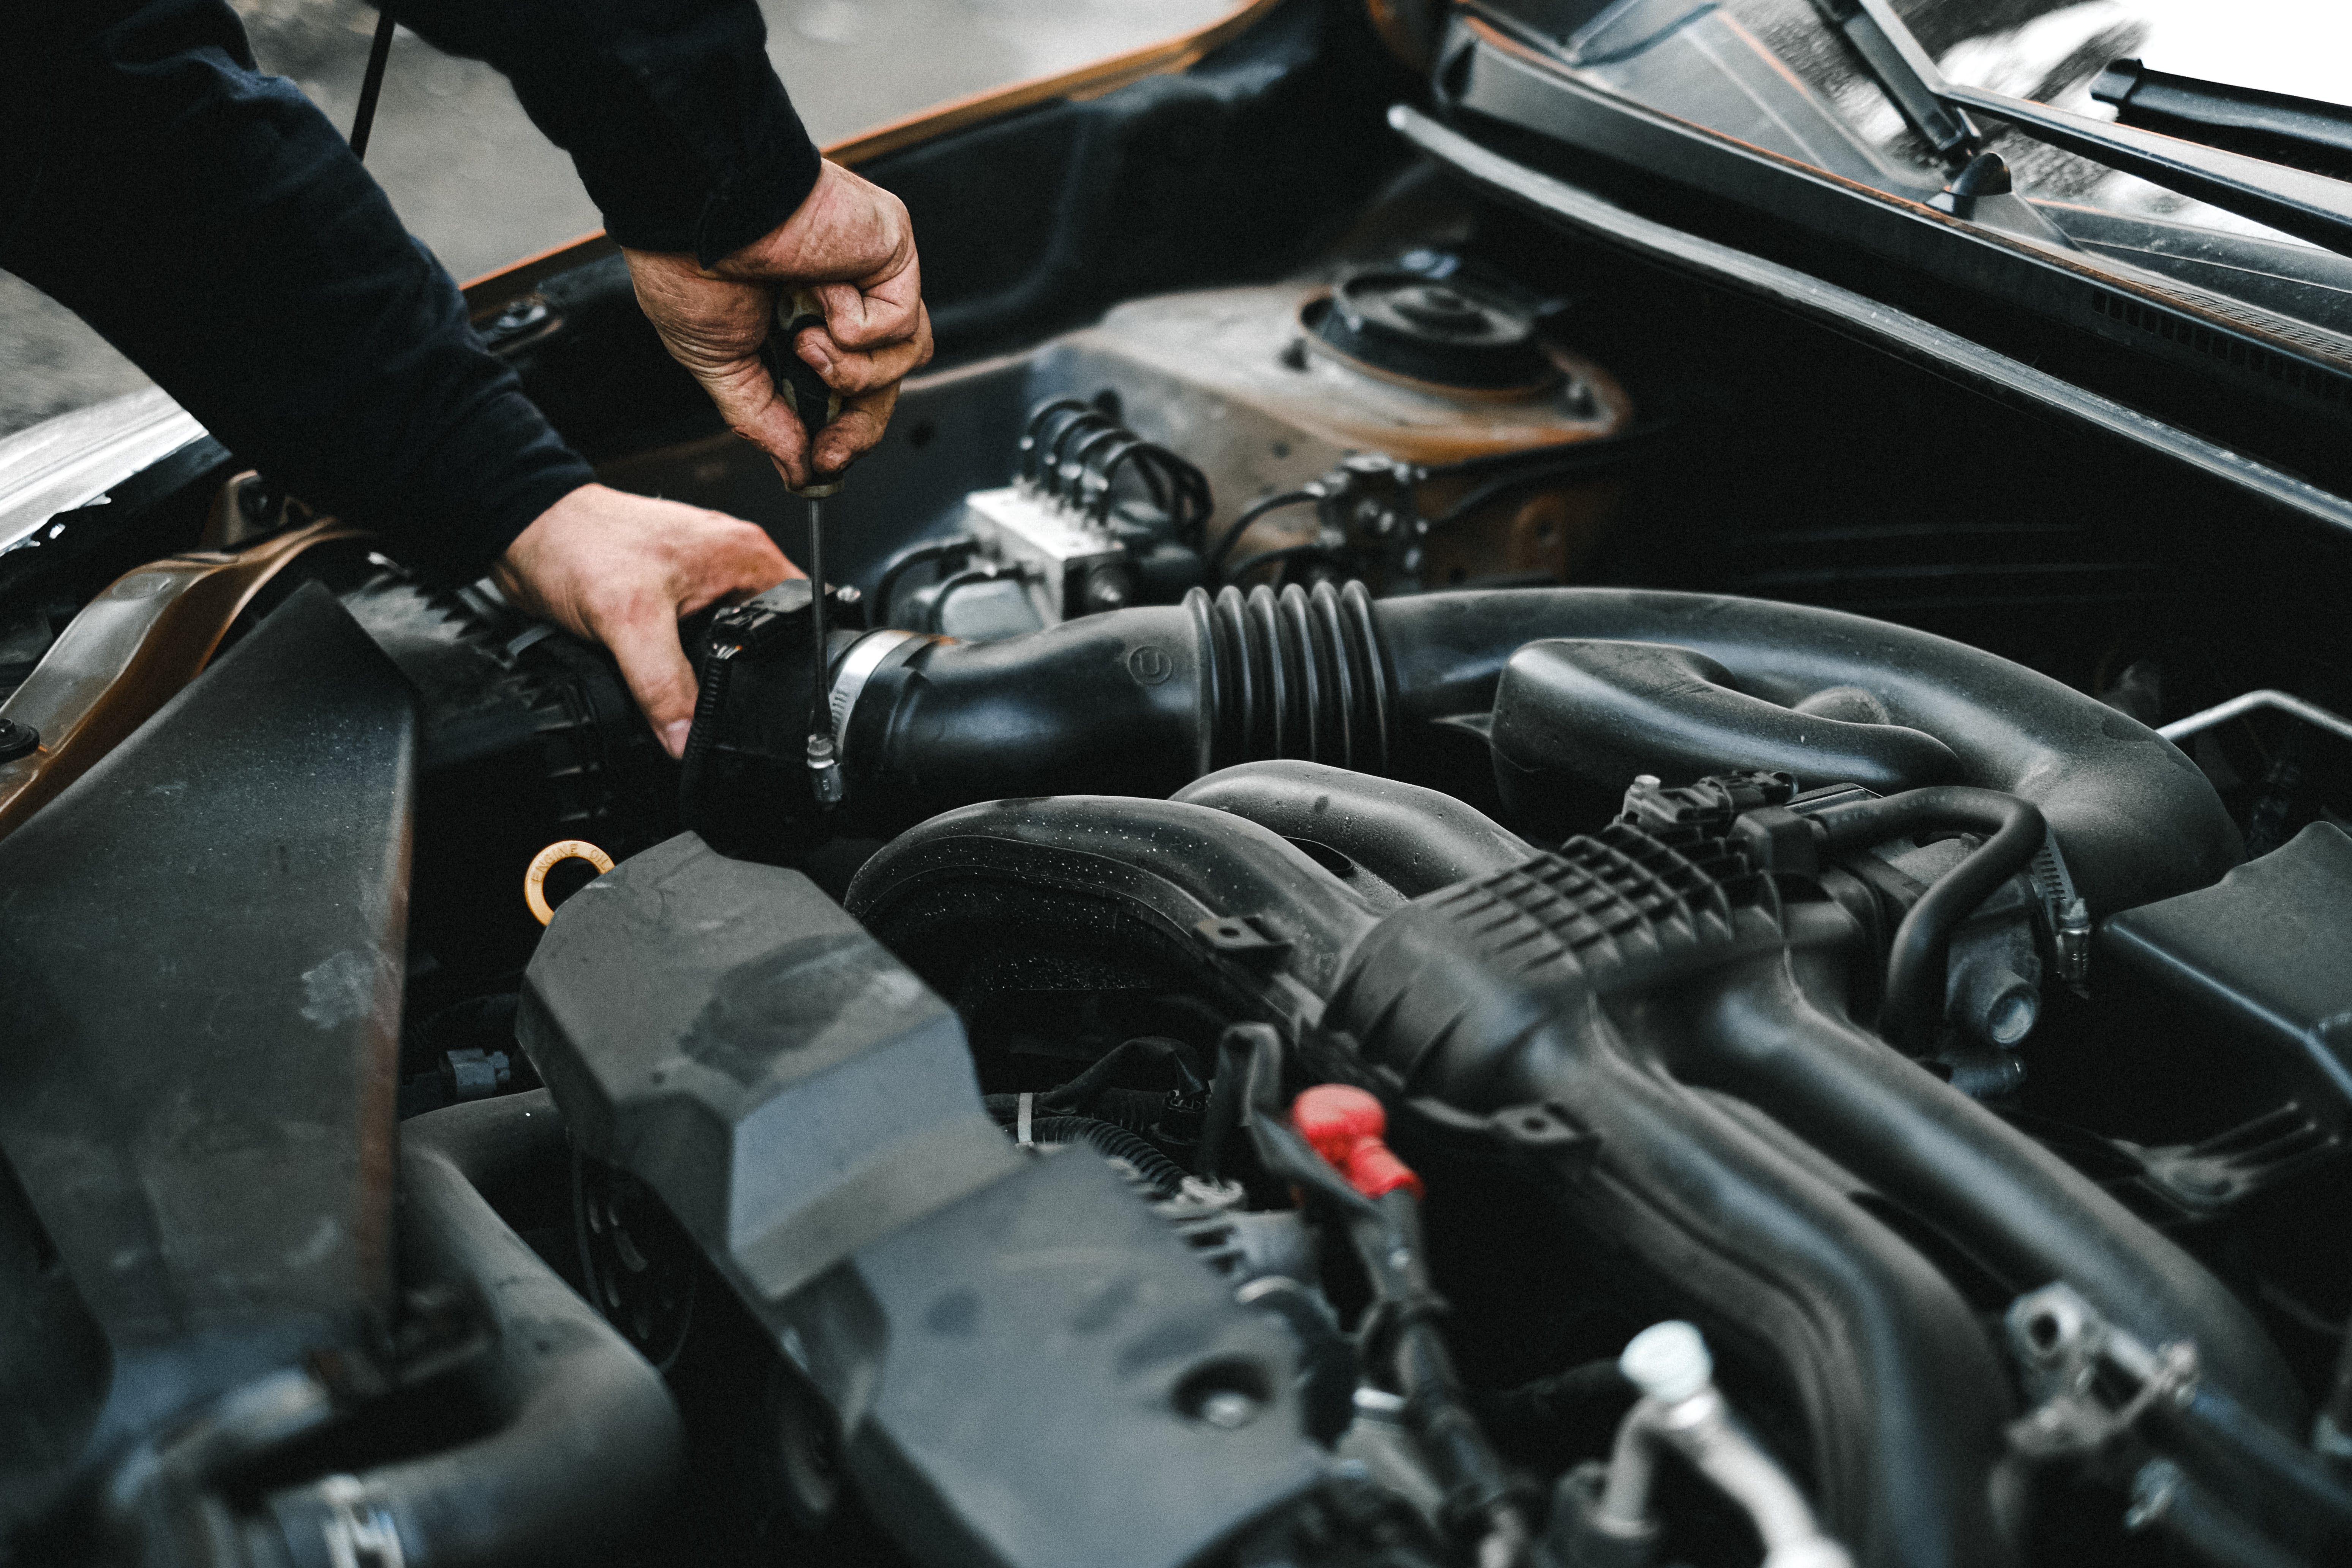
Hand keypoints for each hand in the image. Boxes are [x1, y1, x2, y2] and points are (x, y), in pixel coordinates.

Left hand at [493, 483, 797, 758]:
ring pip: (728, 643)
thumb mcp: (629, 622)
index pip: (800, 617)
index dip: (794, 664)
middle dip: (749, 675)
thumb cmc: (579, 544)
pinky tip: (668, 679)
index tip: (776, 701)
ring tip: (692, 692)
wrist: (524, 532)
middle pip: (766, 638)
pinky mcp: (672, 598)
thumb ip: (664, 685)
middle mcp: (730, 566)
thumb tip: (686, 738)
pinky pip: (695, 643)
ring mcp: (701, 581)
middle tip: (723, 703)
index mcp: (745, 557)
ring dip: (712, 671)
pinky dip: (683, 665)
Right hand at [624, 161, 932, 489]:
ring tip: (806, 345)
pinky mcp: (892, 249)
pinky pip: (899, 321)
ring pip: (905, 356)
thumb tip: (796, 471)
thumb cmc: (689, 262)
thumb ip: (762, 420)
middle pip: (886, 382)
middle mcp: (844, 296)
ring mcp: (871, 272)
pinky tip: (820, 296)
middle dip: (858, 427)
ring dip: (853, 372)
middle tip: (828, 451)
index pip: (849, 390)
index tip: (821, 466)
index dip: (843, 435)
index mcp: (802, 320)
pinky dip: (857, 326)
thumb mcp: (721, 364)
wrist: (692, 207)